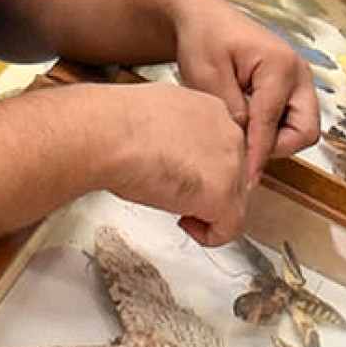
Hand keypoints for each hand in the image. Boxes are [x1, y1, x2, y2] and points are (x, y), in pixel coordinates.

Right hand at [103, 83, 248, 245]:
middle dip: (208, 190)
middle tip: (177, 195)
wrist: (111, 135)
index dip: (204, 168)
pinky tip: (184, 225)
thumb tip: (168, 147)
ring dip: (208, 211)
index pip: (222, 147)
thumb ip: (175, 131)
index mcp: (212, 110)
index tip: (182, 175)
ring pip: (235, 201)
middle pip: (235, 174)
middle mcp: (229, 133)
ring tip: (176, 209)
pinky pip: (229, 228)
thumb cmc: (116, 124)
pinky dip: (208, 235)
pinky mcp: (222, 195)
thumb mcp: (156, 114)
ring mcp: (230, 164)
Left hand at [170, 0, 320, 182]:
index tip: (245, 180)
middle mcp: (299, 73)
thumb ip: (231, 111)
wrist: (205, 19)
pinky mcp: (291, 88)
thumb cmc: (204, 39)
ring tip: (240, 132)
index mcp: (279, 65)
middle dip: (276, 146)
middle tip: (242, 148)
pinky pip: (293, 120)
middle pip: (305, 130)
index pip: (272, 122)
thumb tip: (245, 146)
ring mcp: (299, 80)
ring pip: (302, 128)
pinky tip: (245, 125)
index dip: (257, 153)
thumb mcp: (208, 76)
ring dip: (275, 138)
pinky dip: (274, 130)